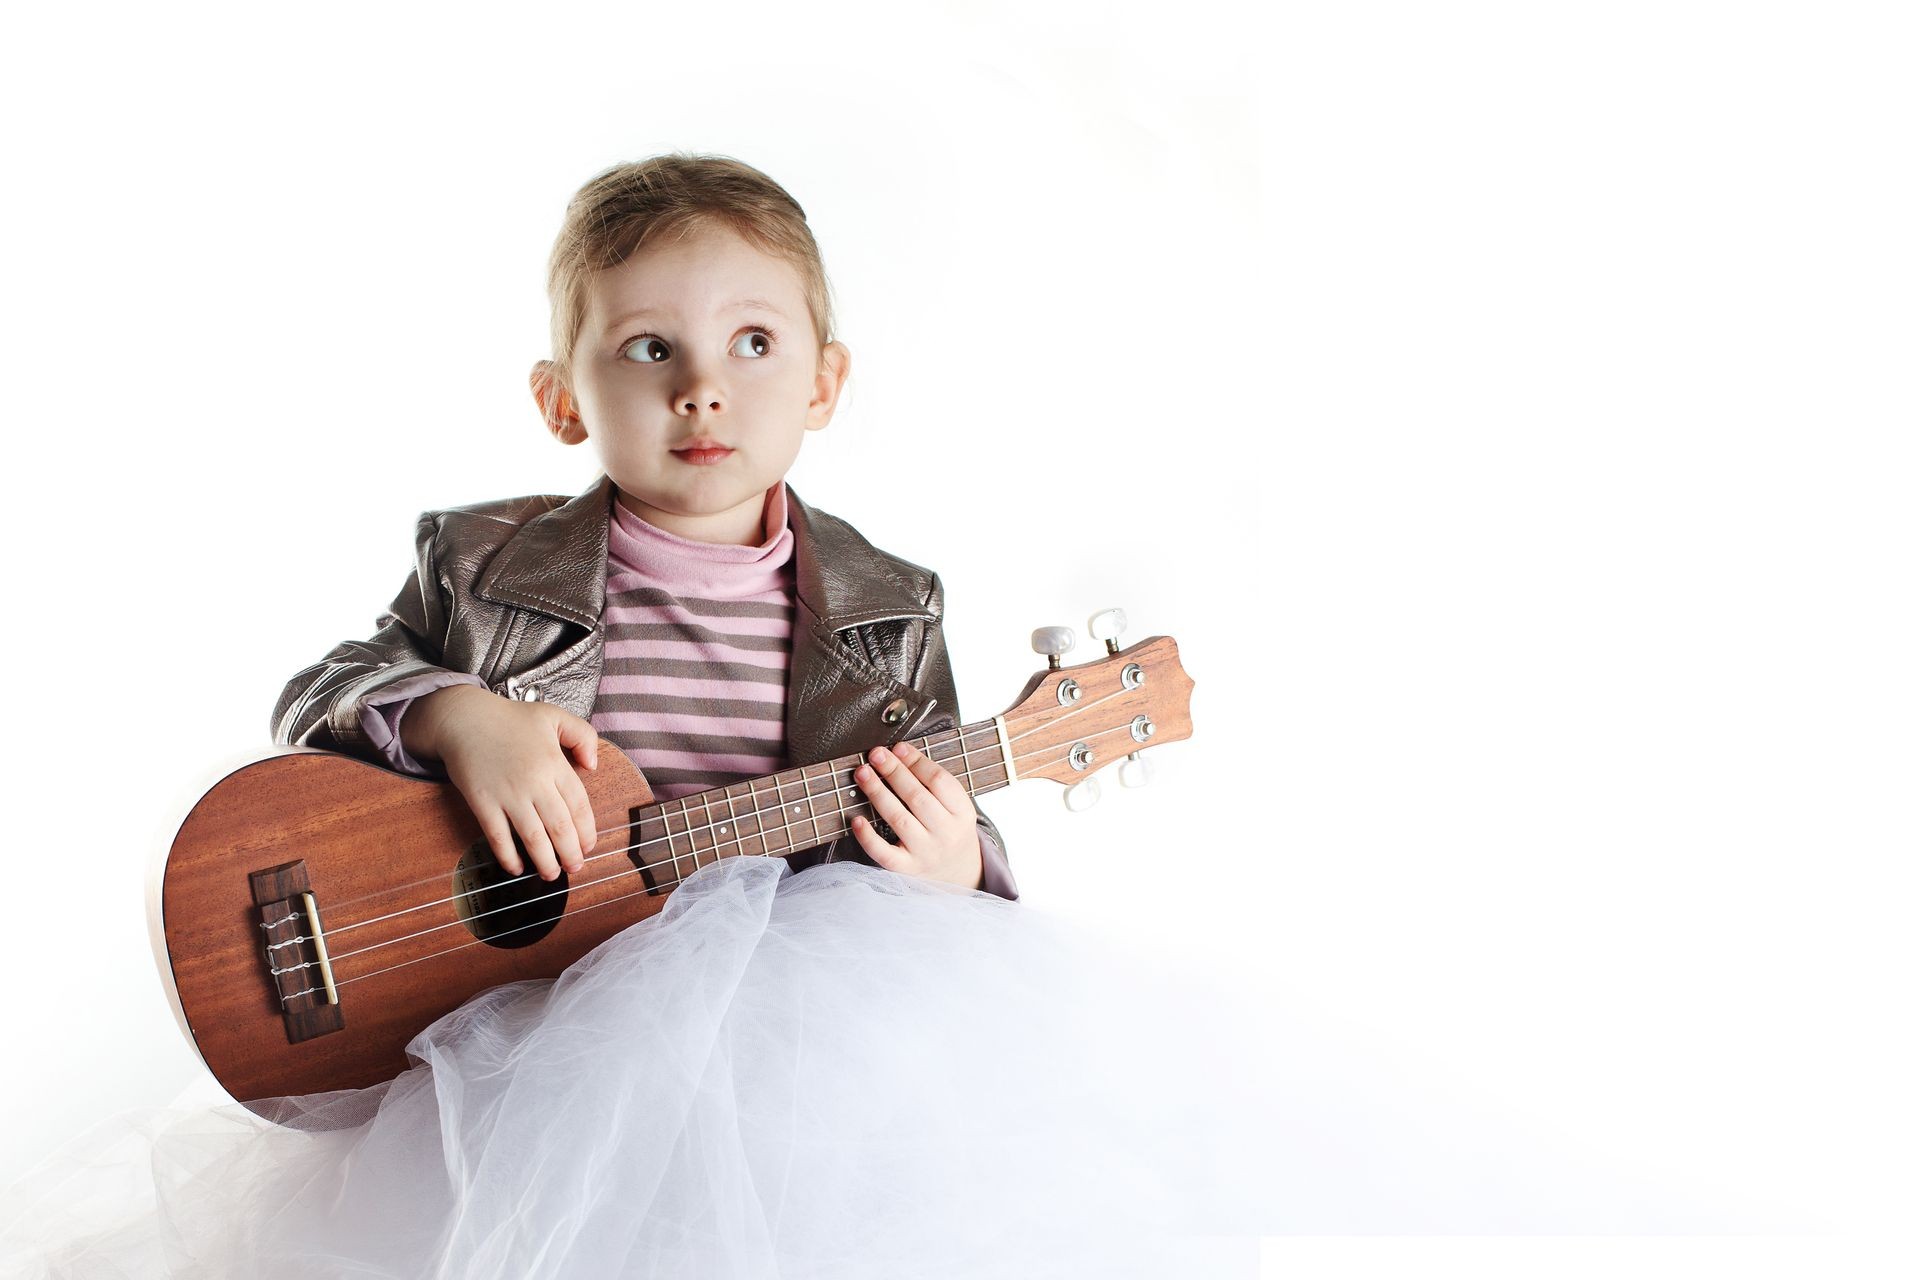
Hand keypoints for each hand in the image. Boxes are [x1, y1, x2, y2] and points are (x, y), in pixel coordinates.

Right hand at [404, 684, 599, 881]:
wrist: (463, 718)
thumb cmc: (511, 718)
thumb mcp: (554, 716)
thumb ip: (583, 736)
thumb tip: (594, 766)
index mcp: (554, 763)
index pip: (579, 805)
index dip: (586, 831)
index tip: (589, 846)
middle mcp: (534, 782)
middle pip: (560, 827)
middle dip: (571, 854)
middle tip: (575, 868)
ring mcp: (507, 794)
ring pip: (533, 837)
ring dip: (545, 861)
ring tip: (552, 875)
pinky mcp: (482, 802)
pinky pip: (498, 836)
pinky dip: (508, 856)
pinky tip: (516, 868)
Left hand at [848, 740, 983, 890]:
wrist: (958, 872)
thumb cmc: (949, 829)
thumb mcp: (955, 806)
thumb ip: (933, 783)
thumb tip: (898, 753)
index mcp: (962, 813)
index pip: (939, 781)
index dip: (916, 761)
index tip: (898, 747)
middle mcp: (946, 834)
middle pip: (917, 797)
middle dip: (893, 772)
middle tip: (875, 755)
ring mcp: (926, 853)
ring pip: (899, 820)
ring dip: (878, 793)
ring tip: (863, 773)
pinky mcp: (907, 868)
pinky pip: (884, 854)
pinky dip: (868, 837)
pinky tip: (855, 820)